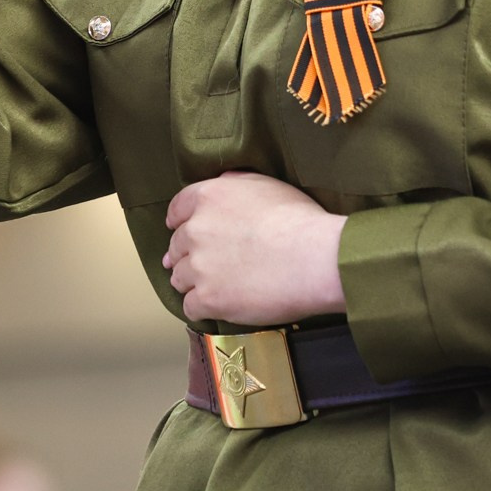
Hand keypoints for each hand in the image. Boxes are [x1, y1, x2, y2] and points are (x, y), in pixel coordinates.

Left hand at [162, 170, 348, 323]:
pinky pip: (191, 307)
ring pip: (179, 278)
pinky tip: (217, 306)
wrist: (313, 258)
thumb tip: (223, 182)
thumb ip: (236, 183)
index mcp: (208, 198)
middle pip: (176, 246)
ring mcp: (199, 267)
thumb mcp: (266, 185)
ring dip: (192, 283)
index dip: (178, 221)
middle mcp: (196, 230)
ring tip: (213, 286)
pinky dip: (201, 308)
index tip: (179, 229)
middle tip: (201, 264)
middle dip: (186, 254)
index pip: (177, 209)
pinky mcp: (208, 299)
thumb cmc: (299, 220)